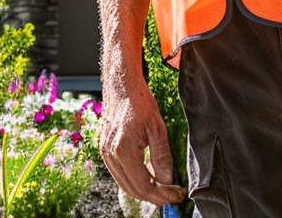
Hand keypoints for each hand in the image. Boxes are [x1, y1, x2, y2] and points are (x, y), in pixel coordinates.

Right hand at [99, 80, 185, 205]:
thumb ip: (162, 157)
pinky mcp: (105, 150)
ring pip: (124, 185)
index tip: (176, 195)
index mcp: (123, 150)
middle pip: (132, 190)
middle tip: (173, 194)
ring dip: (144, 191)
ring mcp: (105, 153)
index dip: (161, 195)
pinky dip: (134, 181)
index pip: (143, 186)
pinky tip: (149, 177)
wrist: (121, 86)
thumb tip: (166, 181)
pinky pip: (119, 175)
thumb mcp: (158, 129)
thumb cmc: (139, 102)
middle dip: (154, 197)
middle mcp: (110, 154)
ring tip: (163, 188)